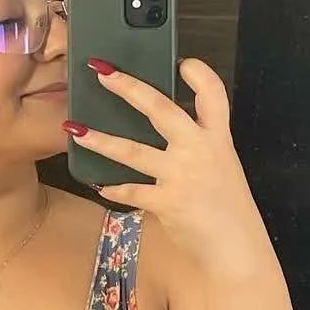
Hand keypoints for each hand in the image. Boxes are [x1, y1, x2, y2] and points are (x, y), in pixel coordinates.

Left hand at [66, 58, 271, 280]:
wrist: (236, 247)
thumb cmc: (227, 207)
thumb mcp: (222, 165)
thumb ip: (198, 144)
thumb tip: (167, 126)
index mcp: (217, 137)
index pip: (213, 94)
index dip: (199, 73)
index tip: (183, 62)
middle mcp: (199, 149)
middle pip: (161, 109)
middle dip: (129, 87)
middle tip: (102, 72)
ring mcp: (181, 175)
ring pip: (132, 150)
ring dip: (100, 139)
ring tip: (74, 129)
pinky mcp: (167, 202)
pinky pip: (130, 191)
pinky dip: (113, 188)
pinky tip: (98, 183)